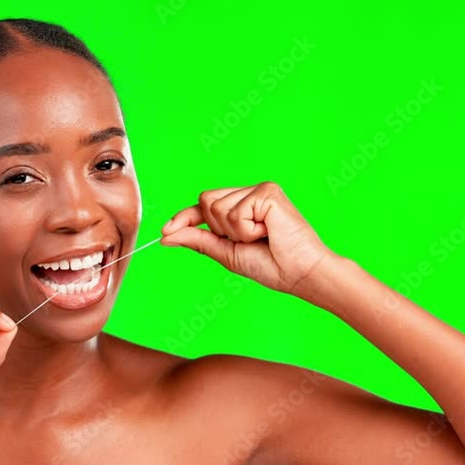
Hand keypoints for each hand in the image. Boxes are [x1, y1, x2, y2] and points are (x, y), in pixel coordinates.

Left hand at [160, 182, 332, 297]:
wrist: (299, 274)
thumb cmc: (270, 265)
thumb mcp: (226, 252)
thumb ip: (198, 240)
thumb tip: (166, 236)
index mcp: (240, 206)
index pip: (203, 205)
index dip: (183, 217)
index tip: (165, 232)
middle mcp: (248, 193)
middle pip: (205, 200)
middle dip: (217, 228)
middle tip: (247, 240)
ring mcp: (258, 190)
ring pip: (217, 206)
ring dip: (235, 231)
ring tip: (261, 236)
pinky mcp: (268, 192)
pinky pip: (235, 211)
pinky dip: (247, 229)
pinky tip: (268, 231)